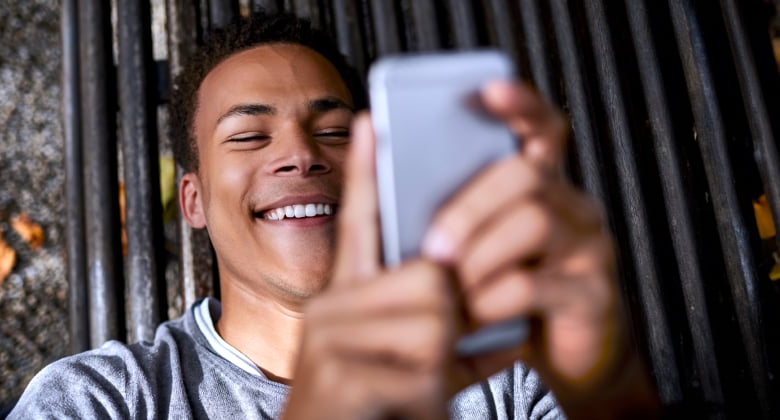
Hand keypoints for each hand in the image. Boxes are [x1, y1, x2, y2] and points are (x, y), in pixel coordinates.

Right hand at [283, 114, 499, 419]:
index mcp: (349, 297)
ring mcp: (329, 337)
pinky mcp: (339, 374)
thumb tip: (509, 324)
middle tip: (425, 366)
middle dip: (451, 327)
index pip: (360, 222)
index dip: (368, 171)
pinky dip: (429, 401)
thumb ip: (457, 339)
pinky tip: (399, 410)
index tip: (373, 121)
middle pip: (432, 277)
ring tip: (409, 391)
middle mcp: (332, 306)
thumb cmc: (380, 413)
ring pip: (435, 320)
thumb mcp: (423, 372)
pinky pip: (424, 369)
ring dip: (441, 368)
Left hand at [419, 81, 657, 416]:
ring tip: (450, 285)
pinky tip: (475, 314)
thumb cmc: (492, 296)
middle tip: (433, 246)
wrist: (543, 366)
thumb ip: (432, 204)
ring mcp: (588, 246)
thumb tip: (374, 147)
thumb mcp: (460, 248)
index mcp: (538, 186)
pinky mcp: (592, 294)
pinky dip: (493, 299)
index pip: (541, 127)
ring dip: (479, 255)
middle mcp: (571, 205)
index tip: (488, 88)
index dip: (519, 105)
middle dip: (469, 206)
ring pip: (533, 221)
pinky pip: (536, 283)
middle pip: (525, 173)